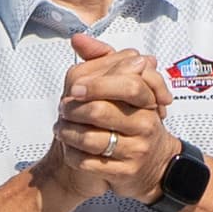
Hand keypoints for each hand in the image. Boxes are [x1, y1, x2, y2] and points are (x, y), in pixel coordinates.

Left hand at [35, 34, 174, 206]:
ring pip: (91, 138)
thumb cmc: (133, 121)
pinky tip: (68, 149)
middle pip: (101, 111)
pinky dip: (73, 155)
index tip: (73, 89)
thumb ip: (104, 61)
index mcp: (147, 100)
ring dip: (68, 133)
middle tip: (62, 110)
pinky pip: (89, 163)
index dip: (96, 85)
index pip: (126, 84)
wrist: (152, 166)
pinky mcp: (125, 173)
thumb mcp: (126, 90)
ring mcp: (136, 150)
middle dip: (74, 110)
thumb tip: (77, 38)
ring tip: (61, 128)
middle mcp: (146, 124)